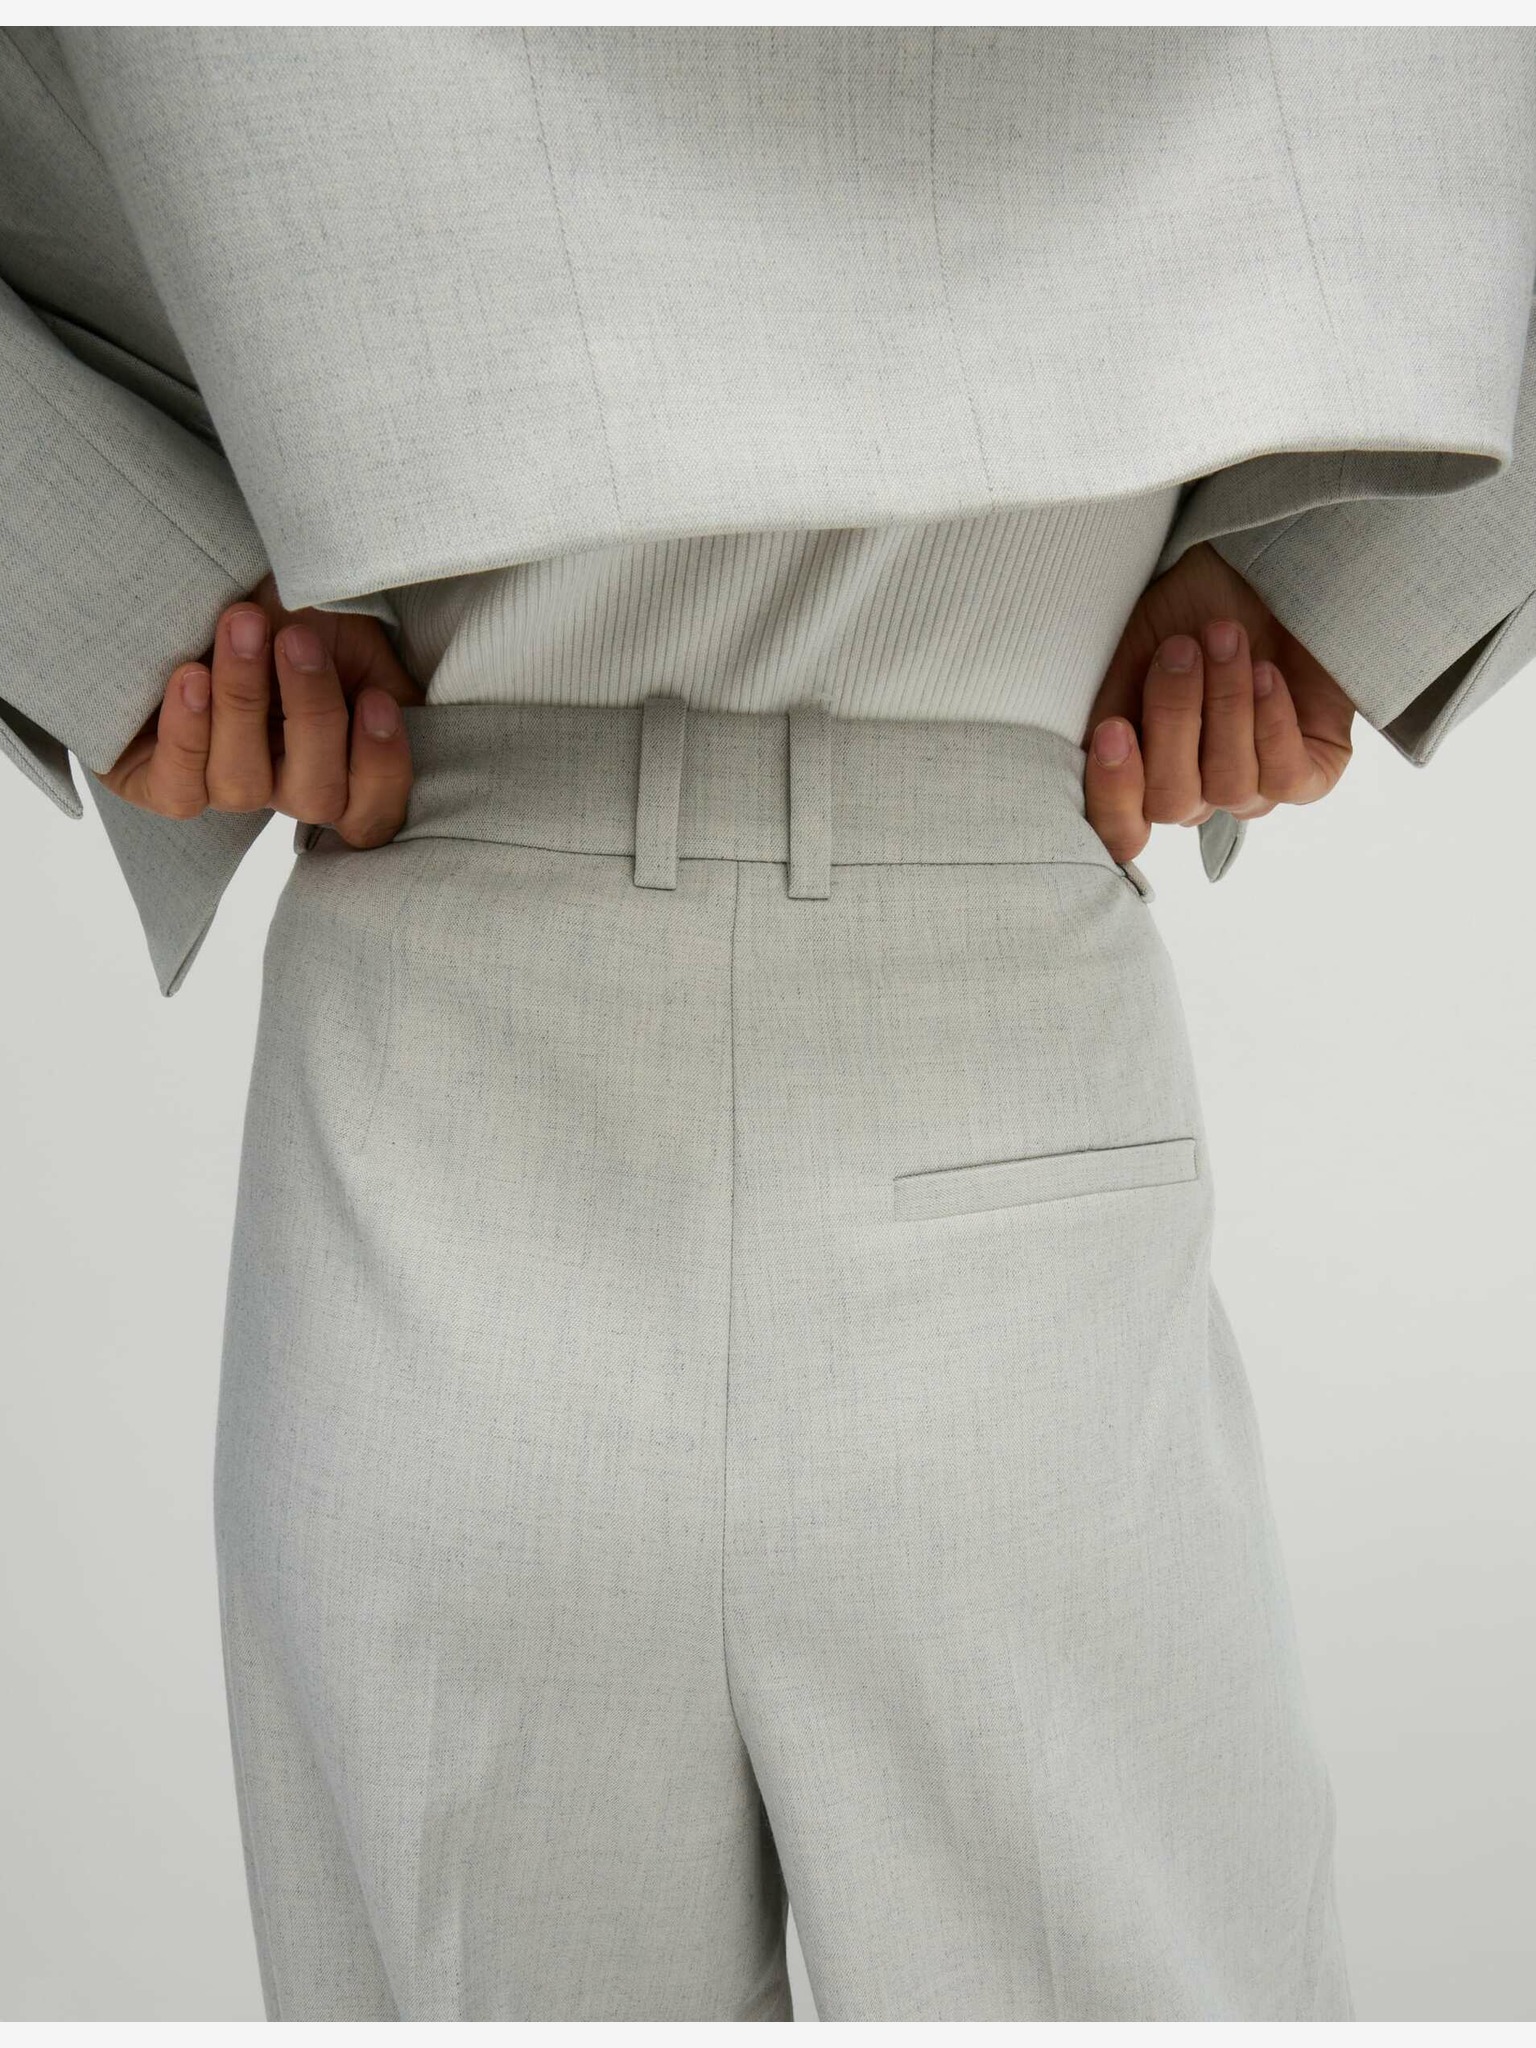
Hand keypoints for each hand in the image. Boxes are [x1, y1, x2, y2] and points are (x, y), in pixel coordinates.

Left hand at [99, 571, 425, 846]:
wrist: (207, 576)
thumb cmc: (289, 609)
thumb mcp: (358, 641)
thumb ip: (393, 688)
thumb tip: (410, 715)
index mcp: (338, 765)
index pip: (371, 816)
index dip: (379, 770)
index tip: (374, 698)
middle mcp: (281, 786)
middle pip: (313, 801)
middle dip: (311, 716)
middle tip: (297, 637)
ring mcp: (220, 787)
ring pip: (242, 788)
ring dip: (244, 703)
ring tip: (241, 627)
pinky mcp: (154, 781)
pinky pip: (179, 792)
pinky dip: (188, 737)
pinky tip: (190, 677)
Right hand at [1081, 540, 1355, 865]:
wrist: (1253, 567)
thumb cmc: (1182, 612)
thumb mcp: (1121, 657)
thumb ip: (1096, 719)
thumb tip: (1083, 759)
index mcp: (1139, 775)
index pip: (1121, 833)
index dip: (1114, 798)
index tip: (1113, 732)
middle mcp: (1195, 791)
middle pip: (1174, 802)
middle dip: (1175, 721)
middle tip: (1180, 651)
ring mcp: (1252, 787)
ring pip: (1230, 787)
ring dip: (1226, 705)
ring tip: (1225, 639)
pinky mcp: (1310, 772)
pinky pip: (1287, 780)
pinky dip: (1273, 725)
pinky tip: (1267, 675)